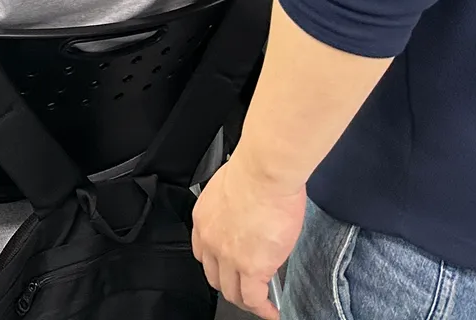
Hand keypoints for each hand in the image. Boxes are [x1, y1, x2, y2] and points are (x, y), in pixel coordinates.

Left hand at [190, 151, 306, 319]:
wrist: (264, 172)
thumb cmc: (254, 170)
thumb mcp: (231, 189)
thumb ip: (234, 209)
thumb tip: (247, 216)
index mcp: (204, 219)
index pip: (204, 253)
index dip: (217, 265)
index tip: (229, 269)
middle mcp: (210, 240)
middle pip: (215, 277)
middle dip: (230, 286)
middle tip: (246, 289)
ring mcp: (229, 257)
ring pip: (232, 293)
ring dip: (246, 301)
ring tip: (260, 304)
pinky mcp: (251, 267)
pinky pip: (254, 299)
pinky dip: (263, 310)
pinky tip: (271, 312)